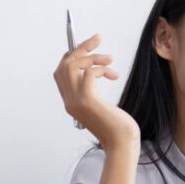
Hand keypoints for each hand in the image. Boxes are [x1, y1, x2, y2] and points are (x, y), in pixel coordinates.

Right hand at [53, 33, 139, 149]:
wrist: (123, 144)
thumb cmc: (119, 128)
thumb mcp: (103, 108)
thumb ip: (94, 94)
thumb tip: (98, 73)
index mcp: (71, 102)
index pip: (61, 72)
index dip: (73, 55)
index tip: (89, 46)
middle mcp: (70, 101)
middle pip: (65, 65)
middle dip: (80, 48)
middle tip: (98, 39)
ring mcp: (77, 101)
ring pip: (72, 66)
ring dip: (92, 57)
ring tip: (110, 59)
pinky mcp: (88, 101)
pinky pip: (87, 74)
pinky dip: (100, 69)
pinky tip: (112, 74)